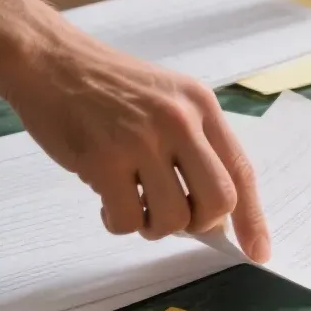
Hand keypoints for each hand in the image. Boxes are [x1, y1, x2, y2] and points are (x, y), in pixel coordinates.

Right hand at [0, 5, 269, 259]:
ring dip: (155, 227)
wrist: (51, 60)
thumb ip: (195, 145)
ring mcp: (143, 140)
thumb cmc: (108, 86)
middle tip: (176, 219)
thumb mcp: (170, 99)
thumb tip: (214, 211)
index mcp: (203, 106)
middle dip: (201, 224)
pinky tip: (107, 204)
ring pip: (174, 217)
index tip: (258, 250)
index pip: (241, 170)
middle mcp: (181, 121)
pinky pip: (127, 219)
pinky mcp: (104, 159)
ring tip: (135, 206)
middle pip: (219, 200)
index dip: (253, 218)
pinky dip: (119, 224)